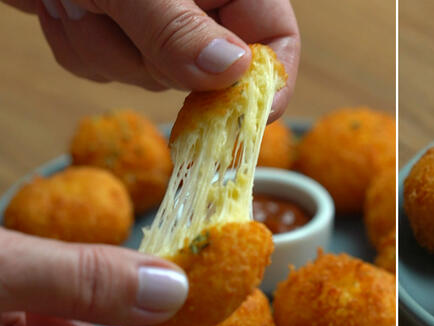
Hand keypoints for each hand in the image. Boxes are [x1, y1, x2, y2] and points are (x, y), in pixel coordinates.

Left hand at [3, 0, 299, 119]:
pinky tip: (66, 7)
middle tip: (120, 19)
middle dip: (156, 59)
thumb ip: (178, 28)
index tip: (242, 115)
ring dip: (106, 49)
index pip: (276, 39)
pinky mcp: (119, 33)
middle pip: (209, 71)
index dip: (266, 82)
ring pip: (152, 76)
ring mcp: (159, 21)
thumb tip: (232, 73)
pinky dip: (82, 48)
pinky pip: (110, 71)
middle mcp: (200, 4)